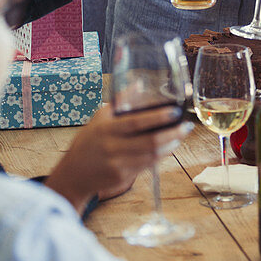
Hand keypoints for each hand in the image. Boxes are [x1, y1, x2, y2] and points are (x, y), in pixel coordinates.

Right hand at [44, 104, 192, 212]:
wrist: (74, 174)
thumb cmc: (88, 141)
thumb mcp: (100, 118)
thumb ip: (120, 100)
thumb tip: (139, 82)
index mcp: (107, 129)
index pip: (136, 122)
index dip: (158, 117)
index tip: (175, 112)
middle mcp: (112, 147)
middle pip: (150, 142)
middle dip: (173, 134)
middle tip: (186, 126)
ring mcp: (118, 164)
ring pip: (152, 156)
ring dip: (170, 146)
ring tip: (180, 136)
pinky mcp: (123, 178)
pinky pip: (148, 166)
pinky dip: (161, 156)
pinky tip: (168, 148)